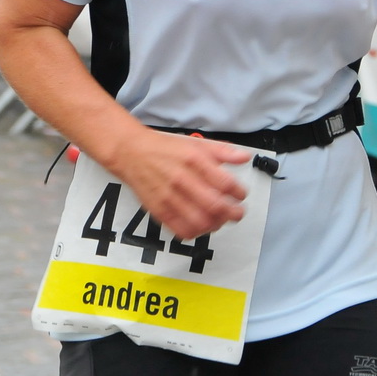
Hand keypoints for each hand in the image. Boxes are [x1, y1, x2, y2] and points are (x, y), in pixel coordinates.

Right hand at [106, 130, 251, 239]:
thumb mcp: (195, 143)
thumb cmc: (164, 149)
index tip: (240, 194)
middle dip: (232, 213)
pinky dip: (197, 232)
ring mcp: (169, 197)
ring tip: (220, 220)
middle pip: (215, 206)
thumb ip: (222, 151)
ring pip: (201, 222)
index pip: (224, 183)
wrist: (132, 153)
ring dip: (217, 224)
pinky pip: (182, 230)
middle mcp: (182, 179)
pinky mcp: (159, 210)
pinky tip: (202, 225)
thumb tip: (244, 156)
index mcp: (194, 160)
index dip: (238, 193)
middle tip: (237, 212)